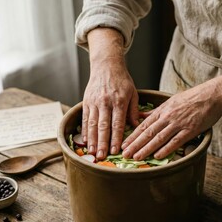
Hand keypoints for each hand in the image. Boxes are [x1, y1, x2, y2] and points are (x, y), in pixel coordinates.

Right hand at [83, 28, 138, 159]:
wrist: (106, 65)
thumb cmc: (122, 80)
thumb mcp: (133, 93)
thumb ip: (134, 110)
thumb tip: (136, 127)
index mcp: (119, 101)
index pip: (117, 123)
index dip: (116, 138)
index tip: (116, 151)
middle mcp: (105, 102)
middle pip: (103, 126)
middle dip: (102, 143)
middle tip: (102, 157)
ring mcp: (94, 102)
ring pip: (92, 124)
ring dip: (92, 140)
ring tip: (92, 152)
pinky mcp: (86, 102)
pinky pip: (85, 118)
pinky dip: (85, 131)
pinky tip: (86, 141)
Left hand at [121, 83, 221, 159]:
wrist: (212, 95)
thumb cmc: (192, 98)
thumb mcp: (171, 101)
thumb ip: (156, 111)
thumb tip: (141, 116)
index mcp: (162, 110)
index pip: (144, 125)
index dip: (133, 136)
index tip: (123, 144)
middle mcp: (168, 117)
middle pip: (148, 132)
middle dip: (135, 144)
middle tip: (124, 154)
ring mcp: (179, 123)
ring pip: (159, 137)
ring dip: (146, 148)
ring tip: (136, 157)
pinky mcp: (190, 129)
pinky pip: (176, 140)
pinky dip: (166, 148)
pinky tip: (158, 156)